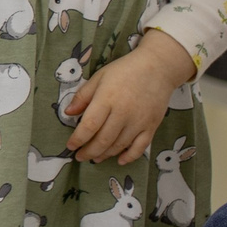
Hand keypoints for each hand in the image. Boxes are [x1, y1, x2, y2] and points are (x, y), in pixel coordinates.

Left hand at [63, 30, 193, 164]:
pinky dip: (129, 157)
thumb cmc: (125, 70)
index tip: (70, 146)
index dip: (78, 139)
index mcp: (107, 99)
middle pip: (103, 140)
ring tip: (95, 158)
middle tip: (80, 157)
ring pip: (119, 146)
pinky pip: (140, 147)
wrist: (159, 67)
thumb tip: (68, 113)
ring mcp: (139, 121)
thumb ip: (83, 96)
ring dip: (105, 155)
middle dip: (89, 151)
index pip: (89, 125)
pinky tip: (120, 160)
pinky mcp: (152, 126)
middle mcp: (123, 113)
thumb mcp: (99, 77)